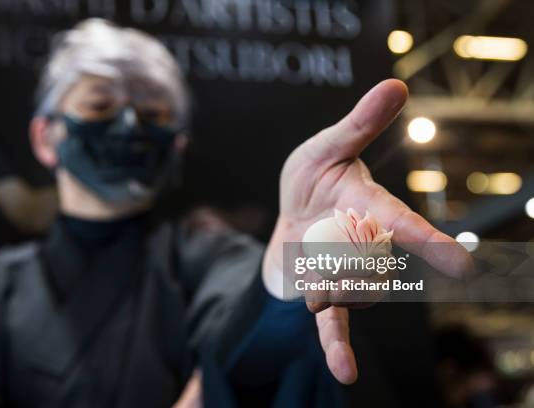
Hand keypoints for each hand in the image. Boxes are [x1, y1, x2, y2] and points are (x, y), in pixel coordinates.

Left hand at [262, 79, 472, 383]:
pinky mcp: (323, 293)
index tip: (462, 267)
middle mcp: (366, 245)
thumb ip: (359, 124)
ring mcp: (346, 273)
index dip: (427, 243)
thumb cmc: (313, 176)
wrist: (291, 213)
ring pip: (348, 292)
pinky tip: (345, 375)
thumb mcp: (326, 145)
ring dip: (325, 281)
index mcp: (369, 207)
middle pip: (367, 265)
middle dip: (348, 260)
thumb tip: (395, 83)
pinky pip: (332, 322)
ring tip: (308, 250)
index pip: (400, 224)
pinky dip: (337, 346)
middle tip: (322, 229)